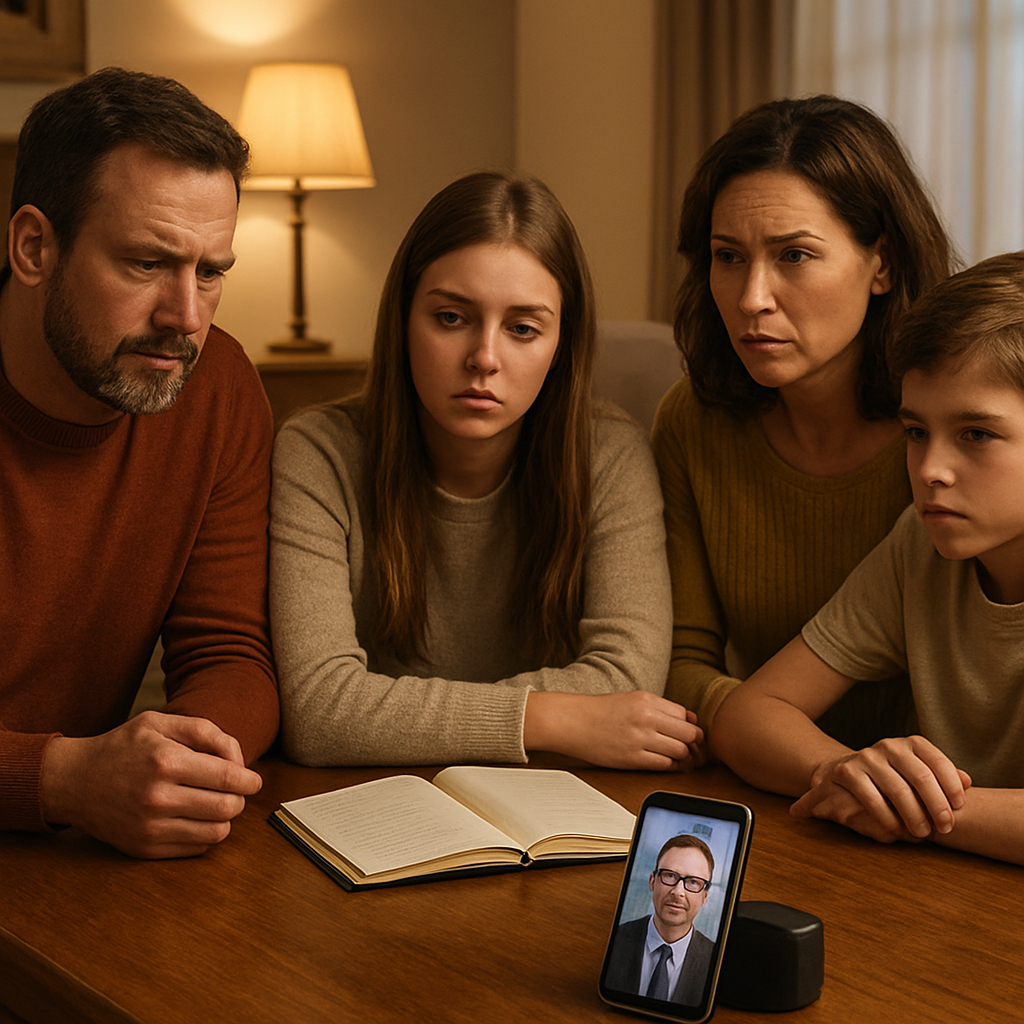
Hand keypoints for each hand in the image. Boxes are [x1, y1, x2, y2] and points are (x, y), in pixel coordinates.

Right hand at [40, 711, 262, 858]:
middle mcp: (158, 797)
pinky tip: (196, 818)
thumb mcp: (161, 723)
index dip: (250, 780)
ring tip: (215, 803)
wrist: (74, 781)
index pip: (228, 778)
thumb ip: (206, 732)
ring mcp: (151, 827)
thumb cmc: (123, 747)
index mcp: (166, 761)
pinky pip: (196, 849)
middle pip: (227, 807)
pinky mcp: (145, 848)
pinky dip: (206, 834)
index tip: (253, 780)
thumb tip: (238, 760)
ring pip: (217, 833)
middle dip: (240, 798)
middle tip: (234, 791)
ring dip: (225, 818)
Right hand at [524, 690, 704, 770]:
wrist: (571, 721)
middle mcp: (646, 717)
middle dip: (692, 742)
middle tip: (687, 747)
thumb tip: (690, 721)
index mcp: (647, 699)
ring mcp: (639, 738)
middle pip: (689, 734)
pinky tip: (660, 761)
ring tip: (671, 755)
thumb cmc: (600, 711)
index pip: (685, 715)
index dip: (689, 726)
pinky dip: (668, 765)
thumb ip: (660, 708)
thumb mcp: (632, 699)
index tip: (686, 733)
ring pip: (680, 751)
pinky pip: (664, 764)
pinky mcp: (632, 758)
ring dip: (680, 755)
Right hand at [790, 736, 971, 842]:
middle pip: (921, 777)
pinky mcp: (847, 771)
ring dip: (914, 816)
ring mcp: (867, 757)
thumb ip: (942, 777)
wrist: (847, 774)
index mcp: (911, 744)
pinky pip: (872, 799)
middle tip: (945, 828)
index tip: (959, 808)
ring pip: (898, 790)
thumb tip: (967, 781)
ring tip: (923, 834)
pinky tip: (898, 831)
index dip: (951, 787)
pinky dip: (889, 819)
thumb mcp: (918, 773)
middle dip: (937, 806)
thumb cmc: (892, 778)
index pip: (938, 762)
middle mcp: (889, 745)